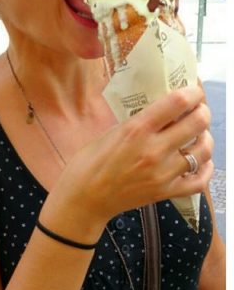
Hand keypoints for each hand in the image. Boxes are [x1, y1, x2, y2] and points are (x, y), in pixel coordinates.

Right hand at [48, 85, 212, 230]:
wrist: (83, 199)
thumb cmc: (88, 164)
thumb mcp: (109, 134)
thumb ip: (137, 123)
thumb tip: (161, 112)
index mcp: (136, 130)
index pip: (178, 102)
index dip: (193, 92)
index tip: (193, 91)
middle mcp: (154, 150)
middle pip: (198, 123)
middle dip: (202, 112)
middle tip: (197, 110)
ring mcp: (163, 173)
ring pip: (204, 150)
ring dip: (205, 138)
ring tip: (198, 135)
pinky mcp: (166, 192)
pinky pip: (200, 180)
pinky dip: (206, 169)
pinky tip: (200, 161)